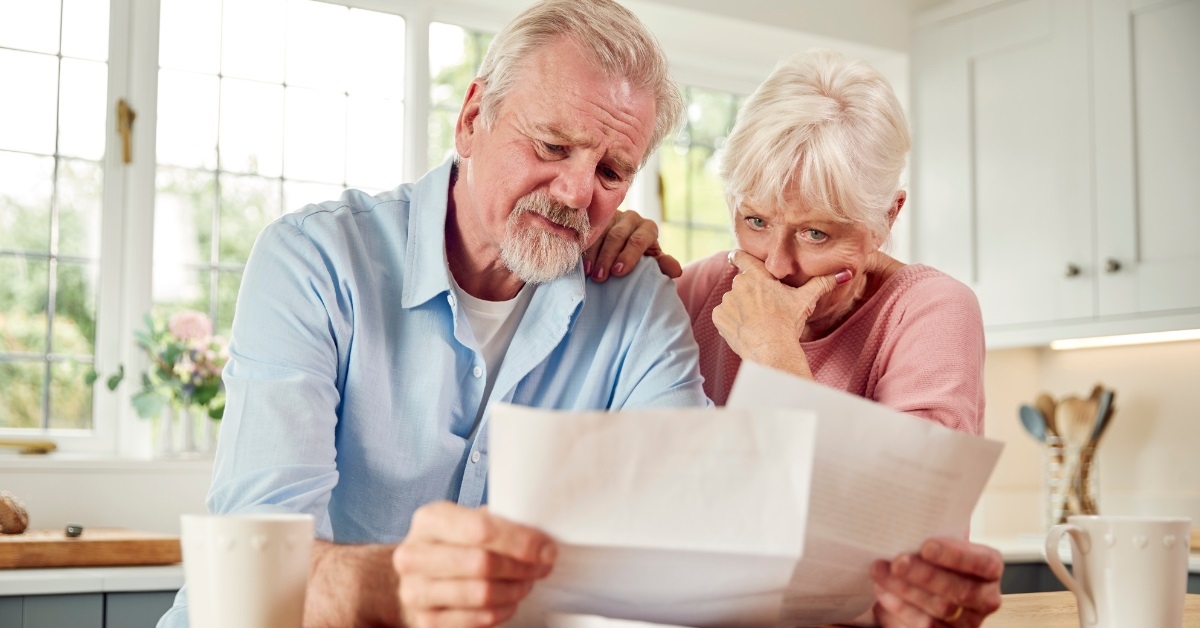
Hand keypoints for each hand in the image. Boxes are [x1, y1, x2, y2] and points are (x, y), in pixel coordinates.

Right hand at [392, 502, 555, 626]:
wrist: (415, 576)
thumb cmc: (450, 544)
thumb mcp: (465, 521)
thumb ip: (496, 523)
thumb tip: (539, 540)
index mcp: (429, 520)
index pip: (481, 530)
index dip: (520, 541)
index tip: (546, 547)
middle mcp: (415, 555)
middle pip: (482, 564)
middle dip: (522, 567)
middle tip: (543, 565)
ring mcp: (416, 591)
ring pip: (482, 594)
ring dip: (515, 589)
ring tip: (527, 582)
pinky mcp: (426, 621)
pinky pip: (478, 619)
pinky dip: (503, 610)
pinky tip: (510, 600)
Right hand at [582, 209, 680, 281]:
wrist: (622, 246)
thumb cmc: (639, 258)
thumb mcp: (651, 261)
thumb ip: (662, 265)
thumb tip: (676, 270)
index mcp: (648, 228)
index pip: (639, 240)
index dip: (629, 256)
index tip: (618, 272)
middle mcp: (631, 218)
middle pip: (618, 236)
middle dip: (609, 257)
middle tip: (601, 277)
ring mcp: (611, 216)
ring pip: (601, 233)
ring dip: (594, 254)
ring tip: (589, 273)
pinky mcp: (595, 218)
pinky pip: (587, 230)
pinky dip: (583, 247)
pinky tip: (579, 260)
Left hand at [711, 250, 843, 377]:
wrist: (772, 349)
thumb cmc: (789, 324)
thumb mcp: (805, 300)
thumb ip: (823, 283)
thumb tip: (846, 273)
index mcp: (756, 276)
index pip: (741, 257)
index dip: (738, 257)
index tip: (736, 257)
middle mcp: (738, 285)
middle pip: (742, 284)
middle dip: (749, 293)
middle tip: (763, 308)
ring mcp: (727, 301)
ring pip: (733, 301)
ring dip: (740, 308)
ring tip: (757, 322)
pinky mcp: (719, 317)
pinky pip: (724, 315)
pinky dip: (732, 321)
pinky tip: (746, 329)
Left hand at [871, 537, 1002, 626]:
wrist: (922, 581)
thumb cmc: (932, 553)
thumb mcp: (938, 537)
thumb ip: (935, 527)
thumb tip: (914, 507)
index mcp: (989, 566)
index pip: (983, 562)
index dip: (955, 555)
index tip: (926, 545)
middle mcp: (986, 596)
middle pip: (960, 590)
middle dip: (925, 575)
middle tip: (897, 561)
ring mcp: (969, 620)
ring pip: (940, 609)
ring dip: (905, 590)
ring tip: (880, 572)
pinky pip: (926, 626)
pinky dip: (901, 608)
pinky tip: (883, 592)